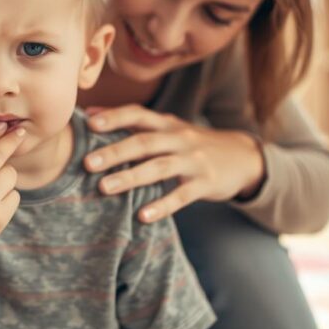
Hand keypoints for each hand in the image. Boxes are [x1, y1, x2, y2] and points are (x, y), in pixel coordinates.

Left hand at [84, 105, 264, 222]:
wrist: (242, 157)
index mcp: (166, 124)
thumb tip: (89, 112)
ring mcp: (193, 161)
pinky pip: (181, 196)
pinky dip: (162, 206)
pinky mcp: (205, 184)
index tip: (89, 123)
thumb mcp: (167, 127)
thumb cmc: (191, 143)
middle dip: (114, 152)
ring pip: (159, 167)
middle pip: (144, 142)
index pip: (138, 114)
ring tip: (104, 188)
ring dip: (131, 177)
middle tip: (87, 163)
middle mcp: (179, 139)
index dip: (114, 117)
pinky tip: (142, 216)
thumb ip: (132, 121)